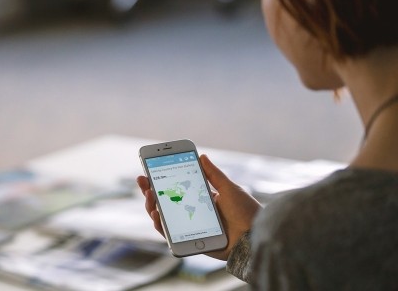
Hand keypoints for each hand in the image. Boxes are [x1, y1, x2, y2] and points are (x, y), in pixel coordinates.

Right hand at [137, 154, 261, 260]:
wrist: (254, 236)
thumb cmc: (246, 213)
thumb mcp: (229, 188)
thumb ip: (213, 174)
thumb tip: (202, 156)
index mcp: (201, 200)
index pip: (176, 189)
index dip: (161, 180)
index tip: (149, 169)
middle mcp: (192, 214)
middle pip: (165, 202)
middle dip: (150, 190)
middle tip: (142, 180)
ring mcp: (189, 228)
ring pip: (163, 217)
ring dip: (152, 205)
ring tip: (150, 194)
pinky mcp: (188, 241)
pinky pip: (169, 234)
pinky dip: (160, 224)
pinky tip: (156, 213)